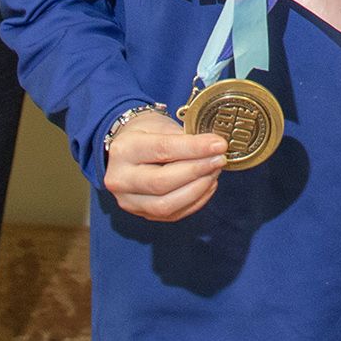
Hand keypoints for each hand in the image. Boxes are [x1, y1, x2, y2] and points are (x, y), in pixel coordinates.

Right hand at [103, 109, 228, 221]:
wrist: (127, 149)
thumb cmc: (146, 133)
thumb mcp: (161, 125)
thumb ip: (184, 137)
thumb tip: (214, 148)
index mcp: (124, 150)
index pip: (163, 150)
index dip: (195, 149)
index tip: (219, 145)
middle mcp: (120, 179)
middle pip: (162, 182)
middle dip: (198, 171)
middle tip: (220, 159)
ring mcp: (129, 201)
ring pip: (166, 205)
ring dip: (198, 189)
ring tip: (214, 172)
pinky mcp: (142, 214)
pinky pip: (172, 214)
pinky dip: (195, 201)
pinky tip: (207, 185)